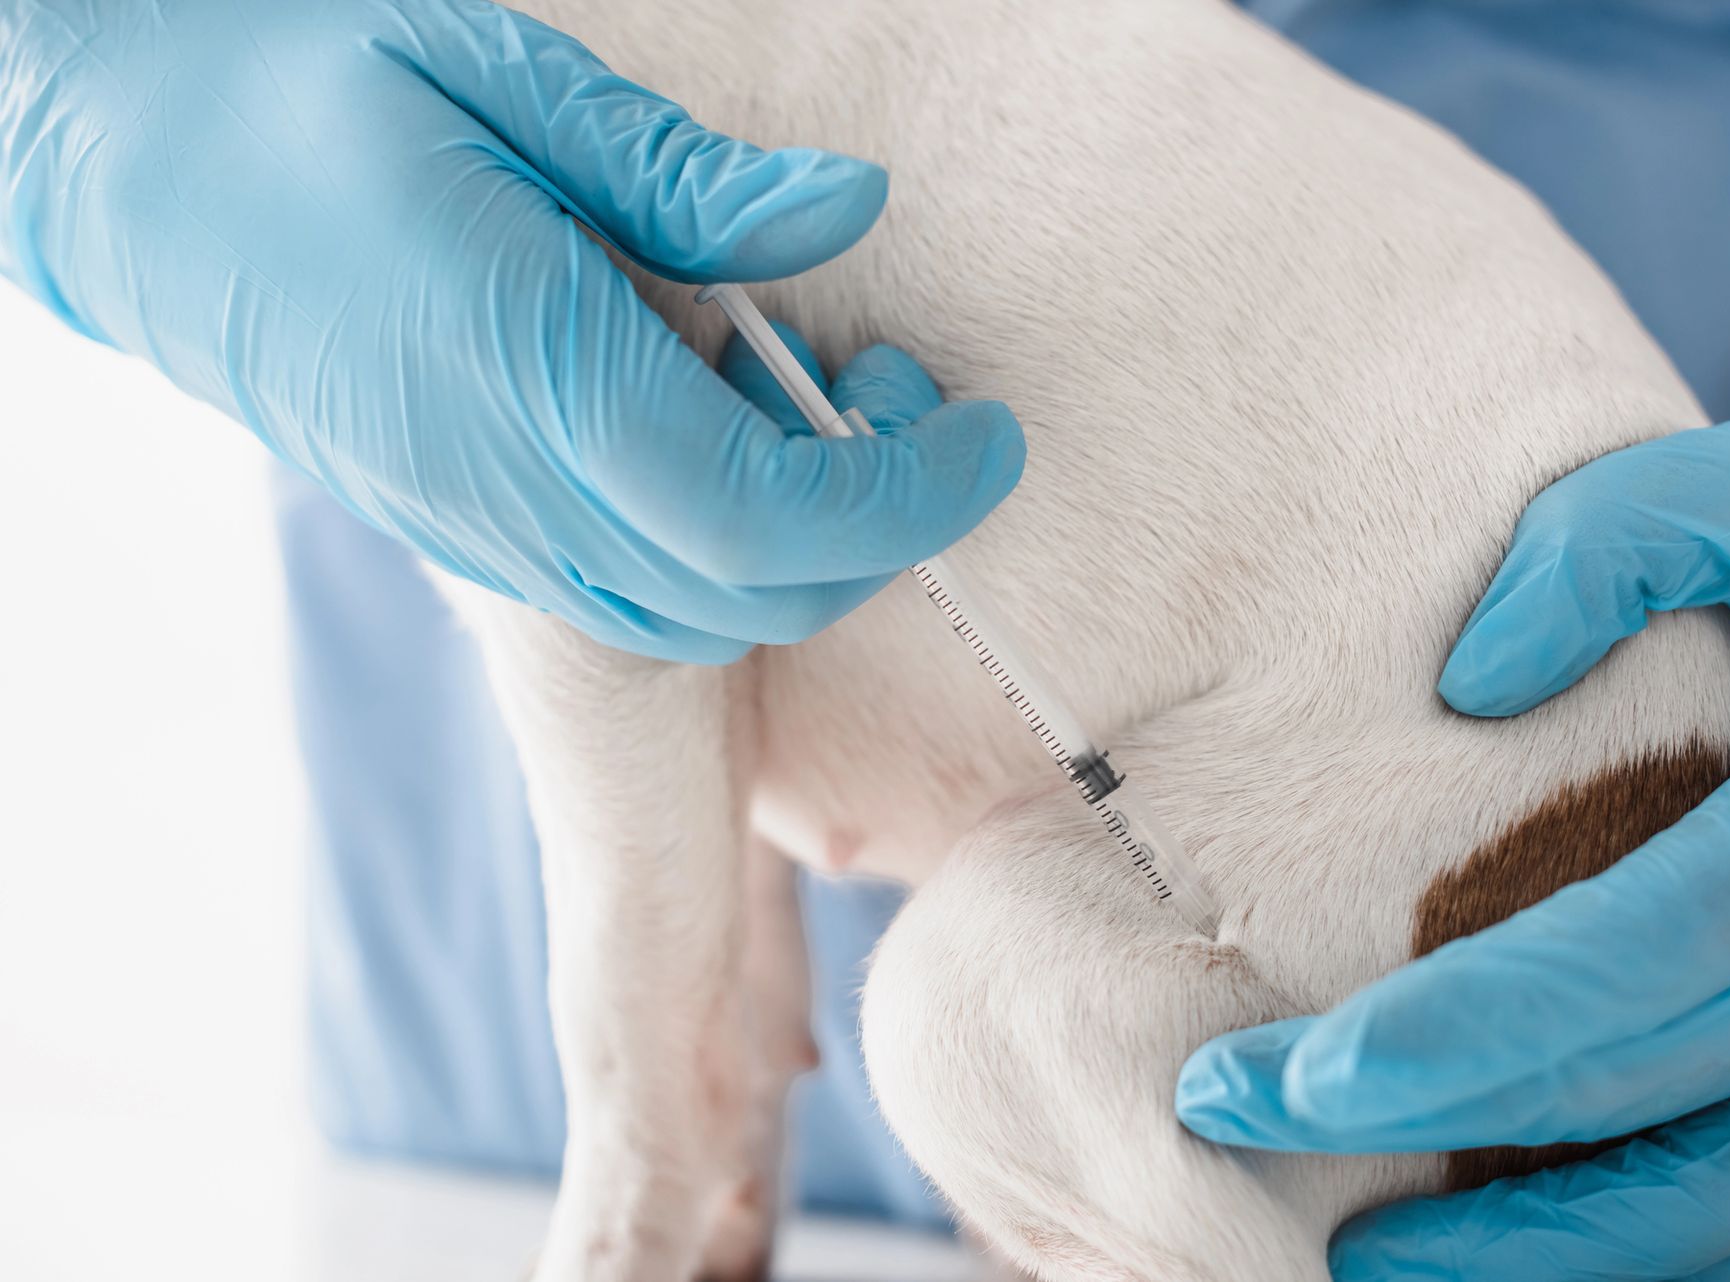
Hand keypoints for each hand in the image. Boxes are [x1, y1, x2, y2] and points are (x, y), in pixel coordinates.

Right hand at [0, 0, 1021, 658]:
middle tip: (919, 403)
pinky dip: (726, 554)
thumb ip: (685, 174)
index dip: (908, 498)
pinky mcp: (470, 538)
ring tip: (827, 405)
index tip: (987, 435)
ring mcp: (483, 533)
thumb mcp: (503, 76)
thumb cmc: (307, 90)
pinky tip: (724, 433)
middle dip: (879, 528)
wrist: (137, 177)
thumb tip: (850, 205)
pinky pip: (638, 601)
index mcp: (526, 371)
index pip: (768, 516)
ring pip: (701, 620)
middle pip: (755, 598)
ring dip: (805, 547)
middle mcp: (508, 491)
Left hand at [1177, 416, 1729, 1279]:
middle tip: (1231, 1126)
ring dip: (1522, 1261)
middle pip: (1614, 1103)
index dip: (1436, 1039)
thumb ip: (1606, 553)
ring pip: (1699, 1219)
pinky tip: (1503, 1259)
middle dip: (1408, 1137)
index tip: (1274, 1074)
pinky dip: (1631, 1262)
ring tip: (1346, 1267)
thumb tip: (1467, 686)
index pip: (1606, 971)